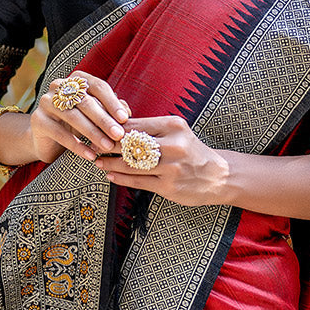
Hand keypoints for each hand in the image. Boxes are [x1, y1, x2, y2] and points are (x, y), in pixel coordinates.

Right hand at [29, 72, 129, 163]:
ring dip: (93, 133)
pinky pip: (60, 133)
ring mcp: (46, 102)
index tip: (124, 119)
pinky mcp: (38, 120)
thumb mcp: (95, 116)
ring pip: (74, 117)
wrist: (47, 140)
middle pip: (86, 102)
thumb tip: (127, 112)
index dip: (112, 102)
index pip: (98, 87)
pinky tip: (91, 155)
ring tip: (108, 146)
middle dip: (105, 120)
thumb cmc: (77, 125)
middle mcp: (59, 86)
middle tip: (119, 135)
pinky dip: (77, 145)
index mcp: (76, 79)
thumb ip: (110, 110)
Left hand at [94, 115, 229, 206]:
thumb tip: (117, 123)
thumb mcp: (176, 132)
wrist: (218, 176)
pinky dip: (120, 178)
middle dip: (107, 146)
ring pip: (131, 164)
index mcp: (174, 126)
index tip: (97, 129)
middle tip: (91, 146)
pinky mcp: (169, 187)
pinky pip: (138, 181)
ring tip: (98, 161)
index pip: (135, 126)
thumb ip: (149, 128)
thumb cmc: (191, 151)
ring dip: (110, 163)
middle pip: (131, 144)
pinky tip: (110, 174)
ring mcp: (171, 168)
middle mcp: (173, 146)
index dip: (113, 129)